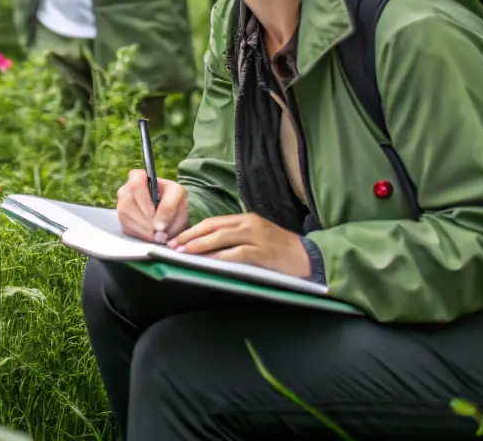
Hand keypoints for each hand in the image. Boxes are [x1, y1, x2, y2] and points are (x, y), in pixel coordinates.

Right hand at [116, 170, 188, 243]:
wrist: (175, 215)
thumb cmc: (175, 199)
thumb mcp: (178, 195)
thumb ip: (168, 206)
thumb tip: (157, 226)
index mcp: (137, 177)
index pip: (135, 184)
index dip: (144, 201)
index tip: (155, 215)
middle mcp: (126, 190)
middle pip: (128, 203)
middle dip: (146, 219)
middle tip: (160, 229)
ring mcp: (122, 207)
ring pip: (127, 218)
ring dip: (146, 230)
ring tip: (160, 234)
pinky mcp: (123, 223)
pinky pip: (128, 229)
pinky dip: (143, 235)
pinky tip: (153, 235)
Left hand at [167, 212, 310, 277]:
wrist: (309, 257)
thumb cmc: (281, 249)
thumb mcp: (257, 237)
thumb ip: (236, 238)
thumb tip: (209, 248)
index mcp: (246, 219)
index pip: (213, 222)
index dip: (193, 230)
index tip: (177, 238)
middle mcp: (248, 224)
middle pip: (212, 227)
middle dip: (190, 237)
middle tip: (173, 246)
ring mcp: (255, 237)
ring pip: (220, 238)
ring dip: (199, 246)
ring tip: (184, 254)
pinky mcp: (261, 252)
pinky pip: (235, 254)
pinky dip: (219, 258)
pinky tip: (207, 263)